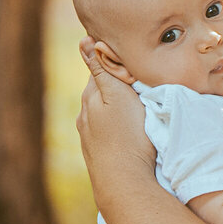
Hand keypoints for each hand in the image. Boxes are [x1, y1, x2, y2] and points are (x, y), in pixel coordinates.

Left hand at [77, 36, 154, 208]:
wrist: (124, 183)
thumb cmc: (128, 136)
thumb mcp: (117, 95)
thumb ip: (102, 69)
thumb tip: (84, 41)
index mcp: (91, 97)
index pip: (100, 69)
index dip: (114, 61)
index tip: (132, 56)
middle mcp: (85, 116)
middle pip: (101, 91)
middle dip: (115, 83)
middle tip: (138, 77)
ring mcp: (90, 137)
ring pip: (104, 113)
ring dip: (117, 107)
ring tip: (136, 105)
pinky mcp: (99, 155)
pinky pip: (108, 132)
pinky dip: (117, 126)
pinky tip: (129, 131)